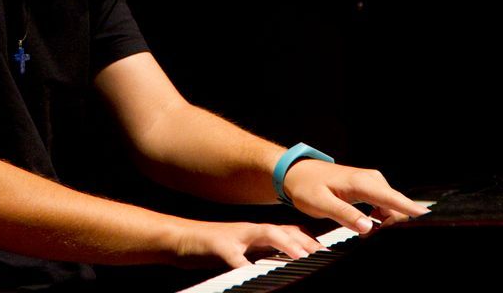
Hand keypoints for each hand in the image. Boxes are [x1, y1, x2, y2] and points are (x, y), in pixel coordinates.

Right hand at [170, 219, 324, 268]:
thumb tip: (277, 264)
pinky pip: (234, 256)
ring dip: (285, 243)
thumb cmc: (207, 249)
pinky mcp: (217, 244)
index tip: (325, 252)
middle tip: (322, 254)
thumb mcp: (238, 252)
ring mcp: (234, 236)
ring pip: (265, 233)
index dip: (307, 241)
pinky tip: (252, 272)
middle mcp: (248, 232)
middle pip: (283, 229)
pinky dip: (245, 265)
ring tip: (300, 255)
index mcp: (254, 234)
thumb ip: (256, 255)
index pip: (287, 231)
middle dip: (304, 242)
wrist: (176, 238)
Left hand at [282, 160, 428, 233]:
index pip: (393, 198)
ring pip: (392, 208)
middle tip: (370, 238)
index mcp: (362, 183)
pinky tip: (367, 226)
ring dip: (386, 224)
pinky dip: (381, 219)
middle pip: (397, 206)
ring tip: (366, 234)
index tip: (428, 218)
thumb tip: (368, 227)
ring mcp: (373, 183)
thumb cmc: (306, 187)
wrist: (298, 173)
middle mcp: (372, 180)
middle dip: (393, 226)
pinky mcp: (371, 188)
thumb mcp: (321, 203)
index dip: (412, 210)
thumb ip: (345, 215)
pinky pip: (385, 206)